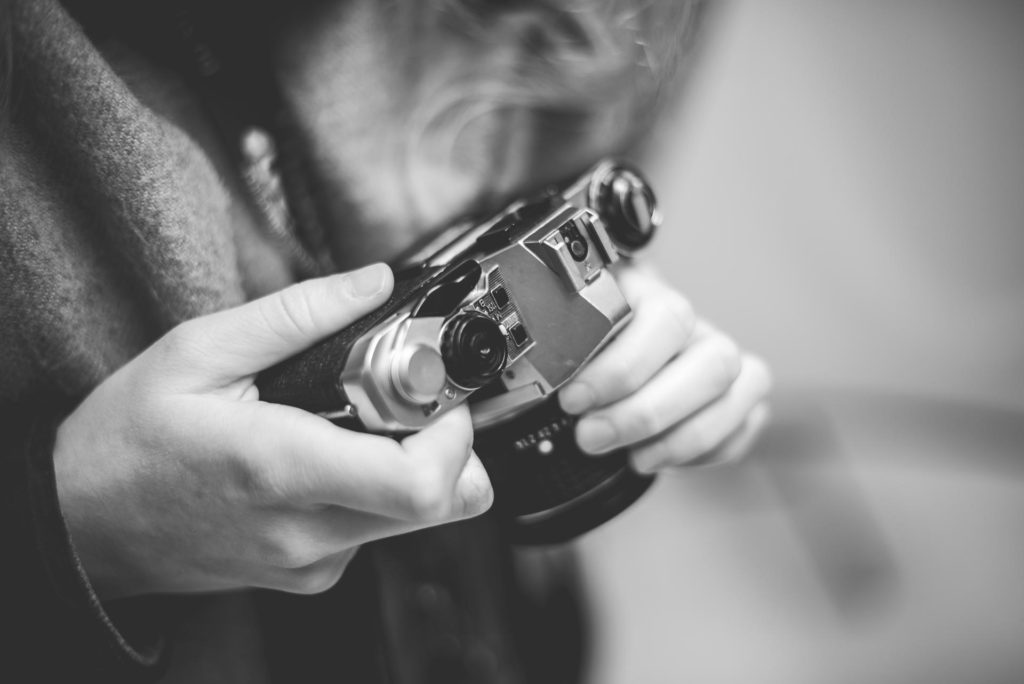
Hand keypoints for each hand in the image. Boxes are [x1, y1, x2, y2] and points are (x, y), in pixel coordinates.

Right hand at [54, 264, 492, 599]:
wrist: (79, 523)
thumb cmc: (127, 440)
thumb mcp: (199, 351)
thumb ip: (299, 315)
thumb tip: (374, 284)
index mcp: (282, 470)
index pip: (419, 482)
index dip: (454, 433)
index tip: (436, 390)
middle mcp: (306, 531)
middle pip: (441, 504)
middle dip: (450, 442)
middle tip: (410, 398)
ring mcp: (310, 562)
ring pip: (418, 520)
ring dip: (414, 462)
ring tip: (357, 421)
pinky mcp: (309, 576)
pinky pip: (377, 531)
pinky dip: (376, 489)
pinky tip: (328, 457)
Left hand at [559, 261, 771, 472]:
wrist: (597, 348)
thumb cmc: (572, 342)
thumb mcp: (554, 335)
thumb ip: (550, 349)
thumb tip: (526, 377)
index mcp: (647, 292)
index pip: (666, 316)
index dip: (623, 368)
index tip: (574, 401)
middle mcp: (693, 322)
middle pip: (713, 360)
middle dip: (649, 412)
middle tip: (592, 438)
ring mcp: (719, 356)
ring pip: (736, 388)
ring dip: (681, 436)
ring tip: (631, 457)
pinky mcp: (738, 395)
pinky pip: (744, 423)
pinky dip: (704, 451)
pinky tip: (655, 456)